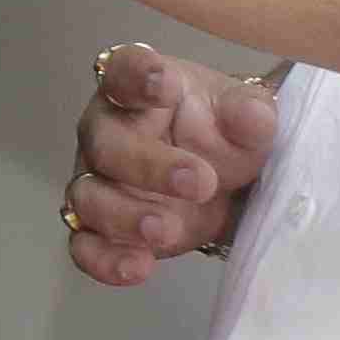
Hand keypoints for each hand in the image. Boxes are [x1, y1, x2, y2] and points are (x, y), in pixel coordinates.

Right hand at [68, 44, 277, 288]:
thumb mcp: (246, 116)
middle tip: (199, 182)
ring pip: (89, 196)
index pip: (124, 70)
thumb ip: (250, 113)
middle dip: (148, 165)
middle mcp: (106, 131)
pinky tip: (138, 268)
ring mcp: (96, 181)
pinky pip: (86, 246)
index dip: (138, 76)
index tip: (164, 84)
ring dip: (125, 216)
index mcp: (136, 88)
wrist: (223, 184)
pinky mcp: (99, 229)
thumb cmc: (222, 134)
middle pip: (106, 143)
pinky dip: (106, 260)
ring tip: (166, 229)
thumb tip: (254, 117)